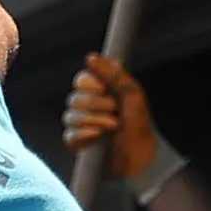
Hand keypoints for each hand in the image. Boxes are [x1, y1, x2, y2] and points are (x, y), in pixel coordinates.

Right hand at [62, 55, 156, 183]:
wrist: (140, 153)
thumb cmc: (139, 123)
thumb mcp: (131, 92)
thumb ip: (112, 73)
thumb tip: (91, 56)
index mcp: (100, 92)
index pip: (81, 80)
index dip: (89, 82)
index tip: (103, 87)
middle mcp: (87, 107)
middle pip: (74, 98)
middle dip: (95, 103)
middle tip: (114, 108)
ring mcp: (80, 126)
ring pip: (70, 116)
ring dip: (93, 119)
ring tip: (113, 124)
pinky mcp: (76, 143)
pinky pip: (69, 134)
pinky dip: (85, 132)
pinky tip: (99, 135)